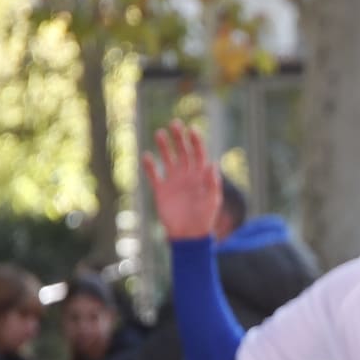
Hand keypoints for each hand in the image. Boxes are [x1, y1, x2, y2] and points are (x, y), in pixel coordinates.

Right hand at [142, 120, 222, 241]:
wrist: (188, 236)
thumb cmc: (204, 219)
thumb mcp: (212, 201)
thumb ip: (212, 183)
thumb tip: (213, 163)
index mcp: (201, 176)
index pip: (198, 154)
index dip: (195, 141)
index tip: (192, 129)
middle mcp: (187, 175)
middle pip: (183, 152)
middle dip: (179, 138)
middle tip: (174, 124)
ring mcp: (173, 182)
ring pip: (168, 159)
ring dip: (164, 147)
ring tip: (160, 133)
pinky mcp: (161, 191)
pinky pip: (154, 175)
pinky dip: (150, 166)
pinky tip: (146, 156)